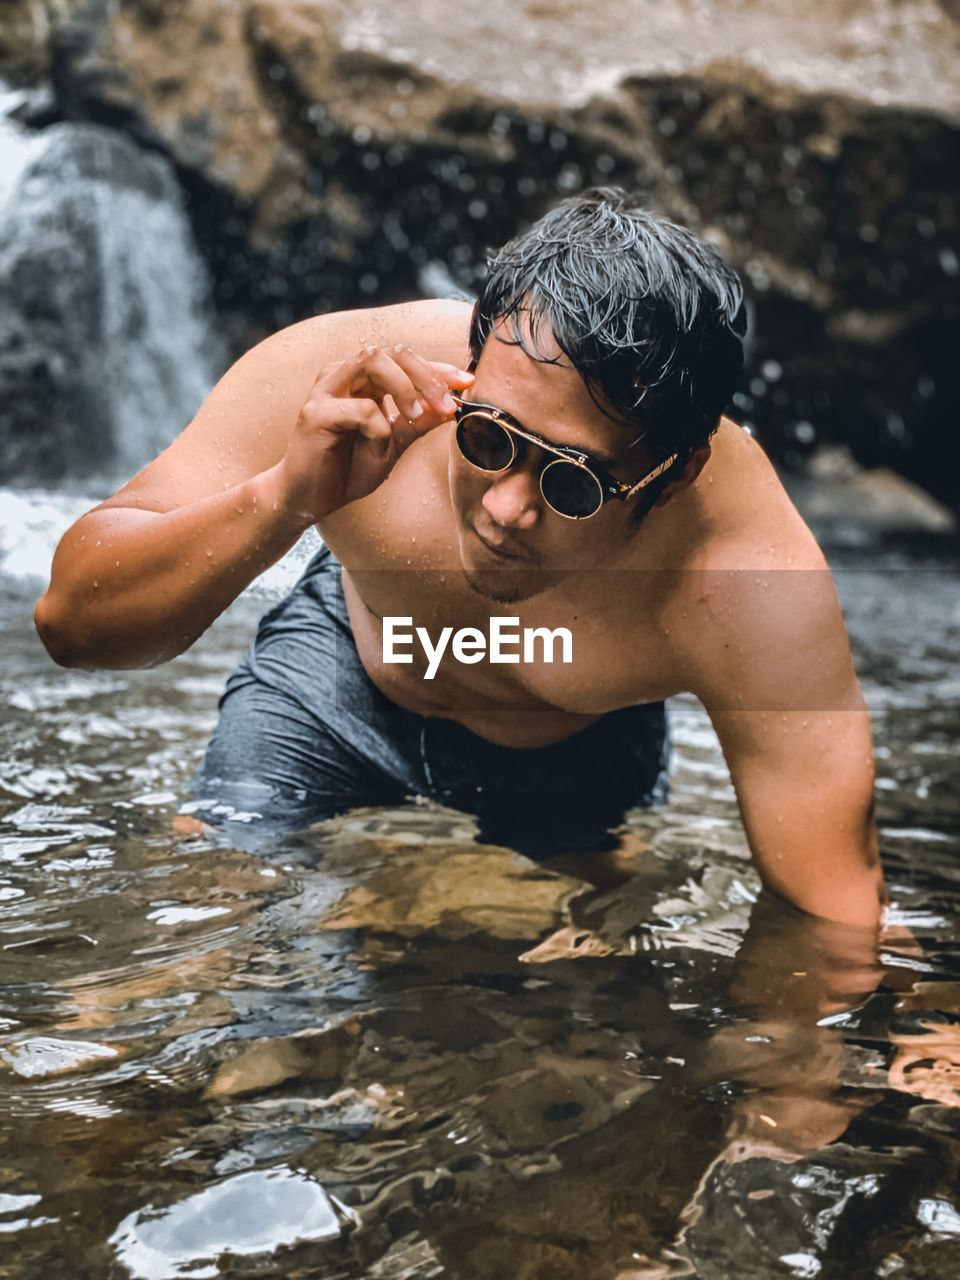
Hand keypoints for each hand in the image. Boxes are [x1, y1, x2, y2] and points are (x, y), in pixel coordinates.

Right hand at [276, 343, 474, 522]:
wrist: (309, 499)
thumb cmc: (347, 469)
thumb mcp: (394, 445)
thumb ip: (419, 423)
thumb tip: (452, 406)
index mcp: (362, 380)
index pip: (405, 359)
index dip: (438, 368)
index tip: (467, 382)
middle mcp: (343, 376)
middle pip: (391, 351)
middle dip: (426, 375)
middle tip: (446, 404)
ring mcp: (326, 390)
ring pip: (372, 361)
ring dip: (404, 388)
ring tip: (416, 417)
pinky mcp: (315, 412)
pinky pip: (360, 408)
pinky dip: (379, 426)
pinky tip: (377, 444)